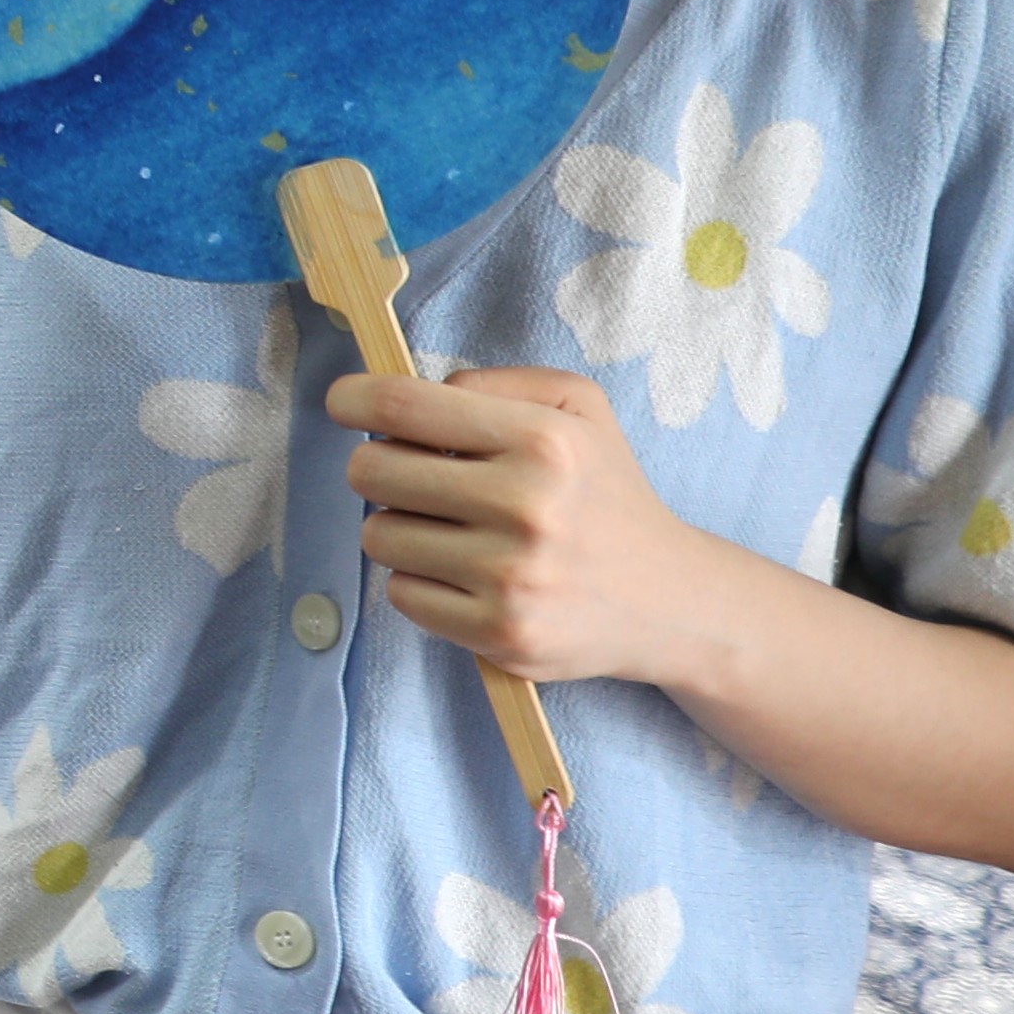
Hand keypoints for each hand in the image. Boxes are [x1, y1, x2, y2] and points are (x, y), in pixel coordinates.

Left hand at [342, 361, 716, 687]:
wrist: (670, 599)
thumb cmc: (607, 492)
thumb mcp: (579, 407)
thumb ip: (495, 381)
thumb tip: (420, 392)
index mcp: (543, 440)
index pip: (403, 406)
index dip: (352, 399)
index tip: (343, 404)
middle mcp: (526, 506)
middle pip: (371, 471)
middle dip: (380, 468)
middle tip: (416, 478)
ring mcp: (510, 576)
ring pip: (378, 535)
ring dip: (401, 529)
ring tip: (453, 530)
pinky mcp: (498, 632)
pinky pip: (401, 593)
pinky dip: (422, 582)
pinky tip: (467, 576)